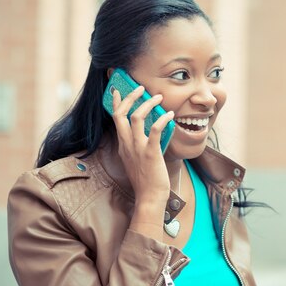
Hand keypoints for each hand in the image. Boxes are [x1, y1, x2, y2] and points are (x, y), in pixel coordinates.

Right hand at [110, 85, 174, 207]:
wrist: (149, 197)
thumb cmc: (146, 181)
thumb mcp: (135, 160)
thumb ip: (136, 146)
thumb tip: (148, 132)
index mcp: (123, 145)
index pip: (115, 119)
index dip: (116, 102)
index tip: (118, 90)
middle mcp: (127, 144)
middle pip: (121, 114)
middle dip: (129, 97)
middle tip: (140, 88)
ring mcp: (138, 148)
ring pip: (137, 117)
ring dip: (147, 104)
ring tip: (158, 97)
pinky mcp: (150, 153)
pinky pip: (155, 130)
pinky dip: (162, 119)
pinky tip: (170, 114)